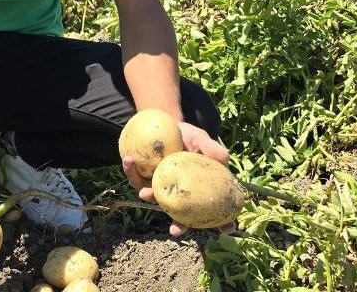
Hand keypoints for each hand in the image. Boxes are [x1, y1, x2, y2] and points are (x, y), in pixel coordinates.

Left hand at [122, 121, 233, 236]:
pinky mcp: (145, 178)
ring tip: (144, 193)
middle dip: (180, 226)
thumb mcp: (199, 138)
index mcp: (201, 188)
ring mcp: (163, 188)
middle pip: (185, 216)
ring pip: (158, 201)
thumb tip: (225, 156)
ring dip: (151, 199)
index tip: (226, 229)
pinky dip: (132, 172)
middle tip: (175, 231)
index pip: (217, 210)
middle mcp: (182, 194)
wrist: (166, 125)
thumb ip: (209, 147)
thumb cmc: (188, 136)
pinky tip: (129, 160)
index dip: (224, 222)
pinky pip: (138, 179)